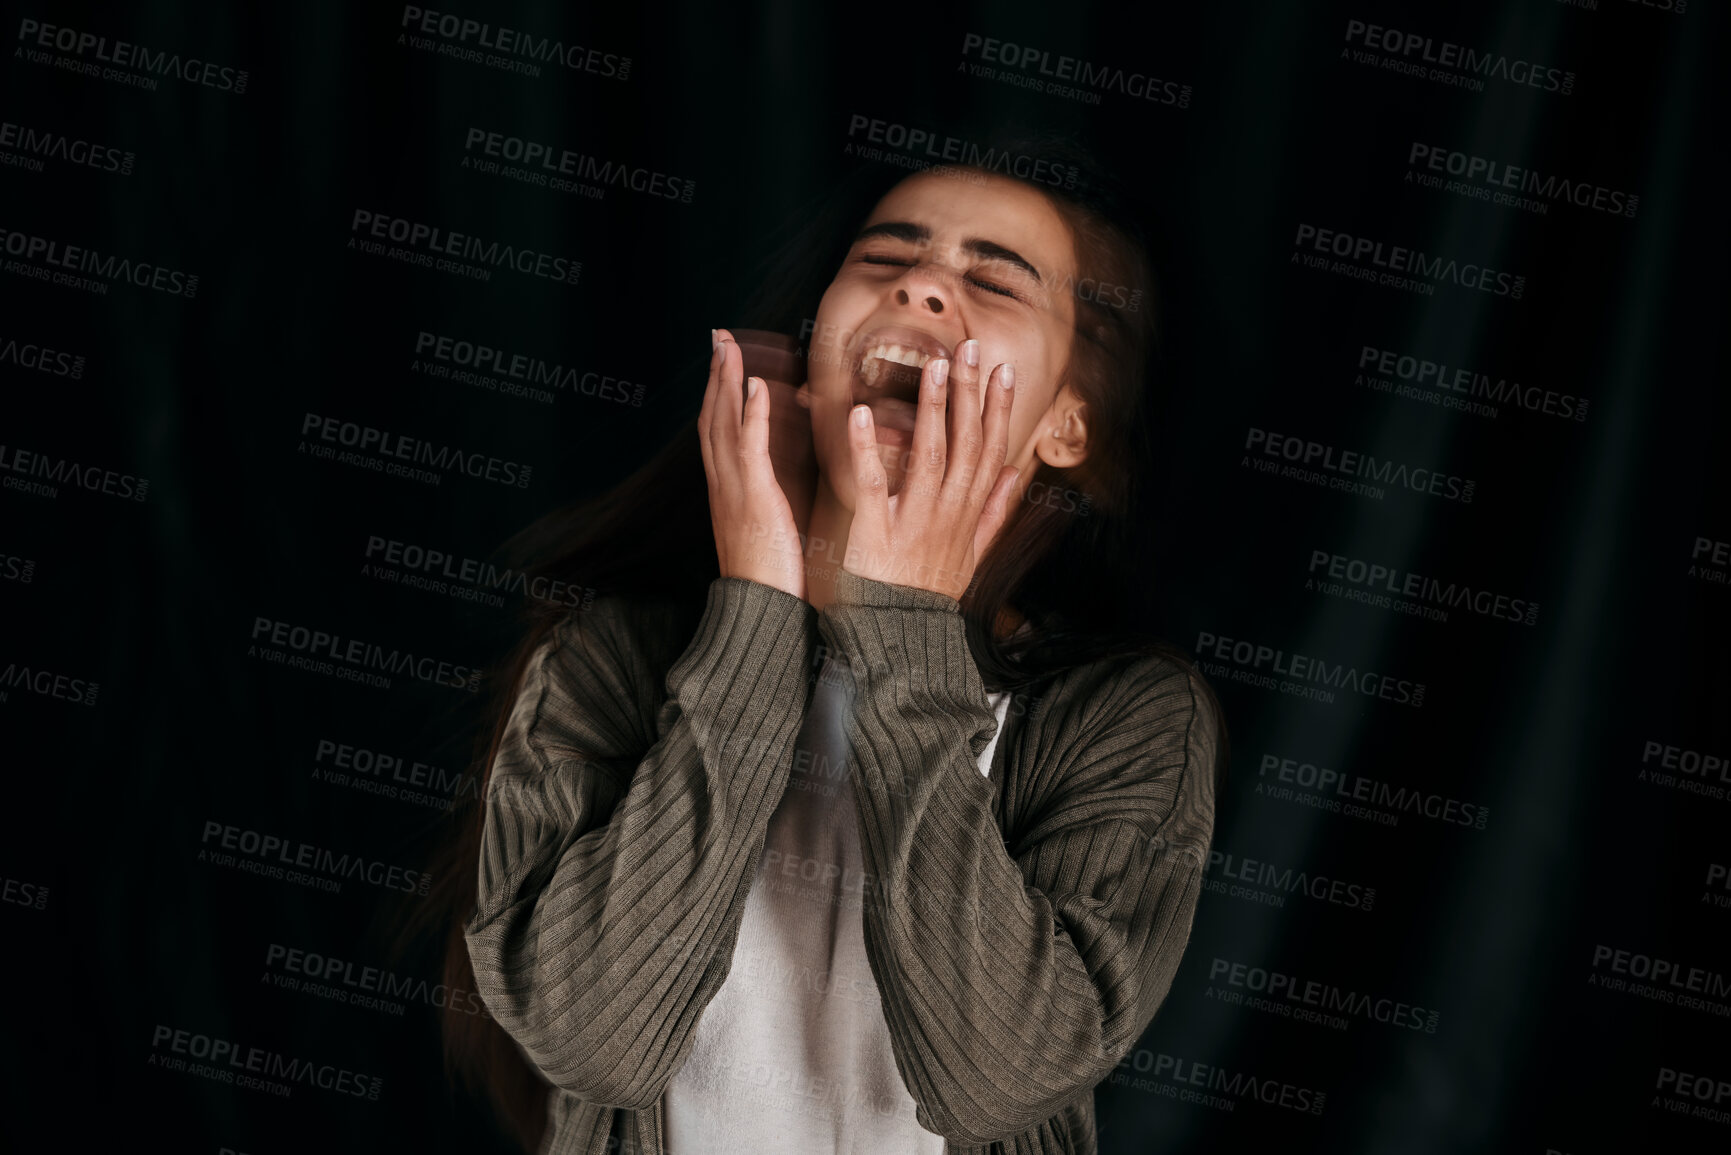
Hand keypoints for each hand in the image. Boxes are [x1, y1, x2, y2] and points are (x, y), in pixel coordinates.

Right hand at [697, 328, 805, 598]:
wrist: (762, 615)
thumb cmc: (774, 580)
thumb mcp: (771, 530)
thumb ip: (772, 500)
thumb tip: (783, 483)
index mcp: (729, 491)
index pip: (719, 431)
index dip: (720, 393)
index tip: (725, 360)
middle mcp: (725, 485)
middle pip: (714, 419)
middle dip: (716, 375)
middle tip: (718, 336)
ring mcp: (735, 492)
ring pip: (724, 425)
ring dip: (727, 382)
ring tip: (729, 347)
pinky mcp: (754, 501)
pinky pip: (750, 451)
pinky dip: (751, 416)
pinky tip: (755, 387)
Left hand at [842, 341, 1019, 599]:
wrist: (900, 643)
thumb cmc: (929, 597)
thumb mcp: (972, 557)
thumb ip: (993, 514)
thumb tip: (1015, 475)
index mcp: (967, 515)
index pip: (989, 451)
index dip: (998, 410)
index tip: (1003, 370)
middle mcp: (947, 514)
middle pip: (966, 444)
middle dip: (971, 394)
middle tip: (972, 347)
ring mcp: (915, 522)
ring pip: (930, 456)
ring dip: (933, 409)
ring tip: (935, 367)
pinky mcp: (876, 534)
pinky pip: (873, 485)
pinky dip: (868, 449)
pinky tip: (864, 413)